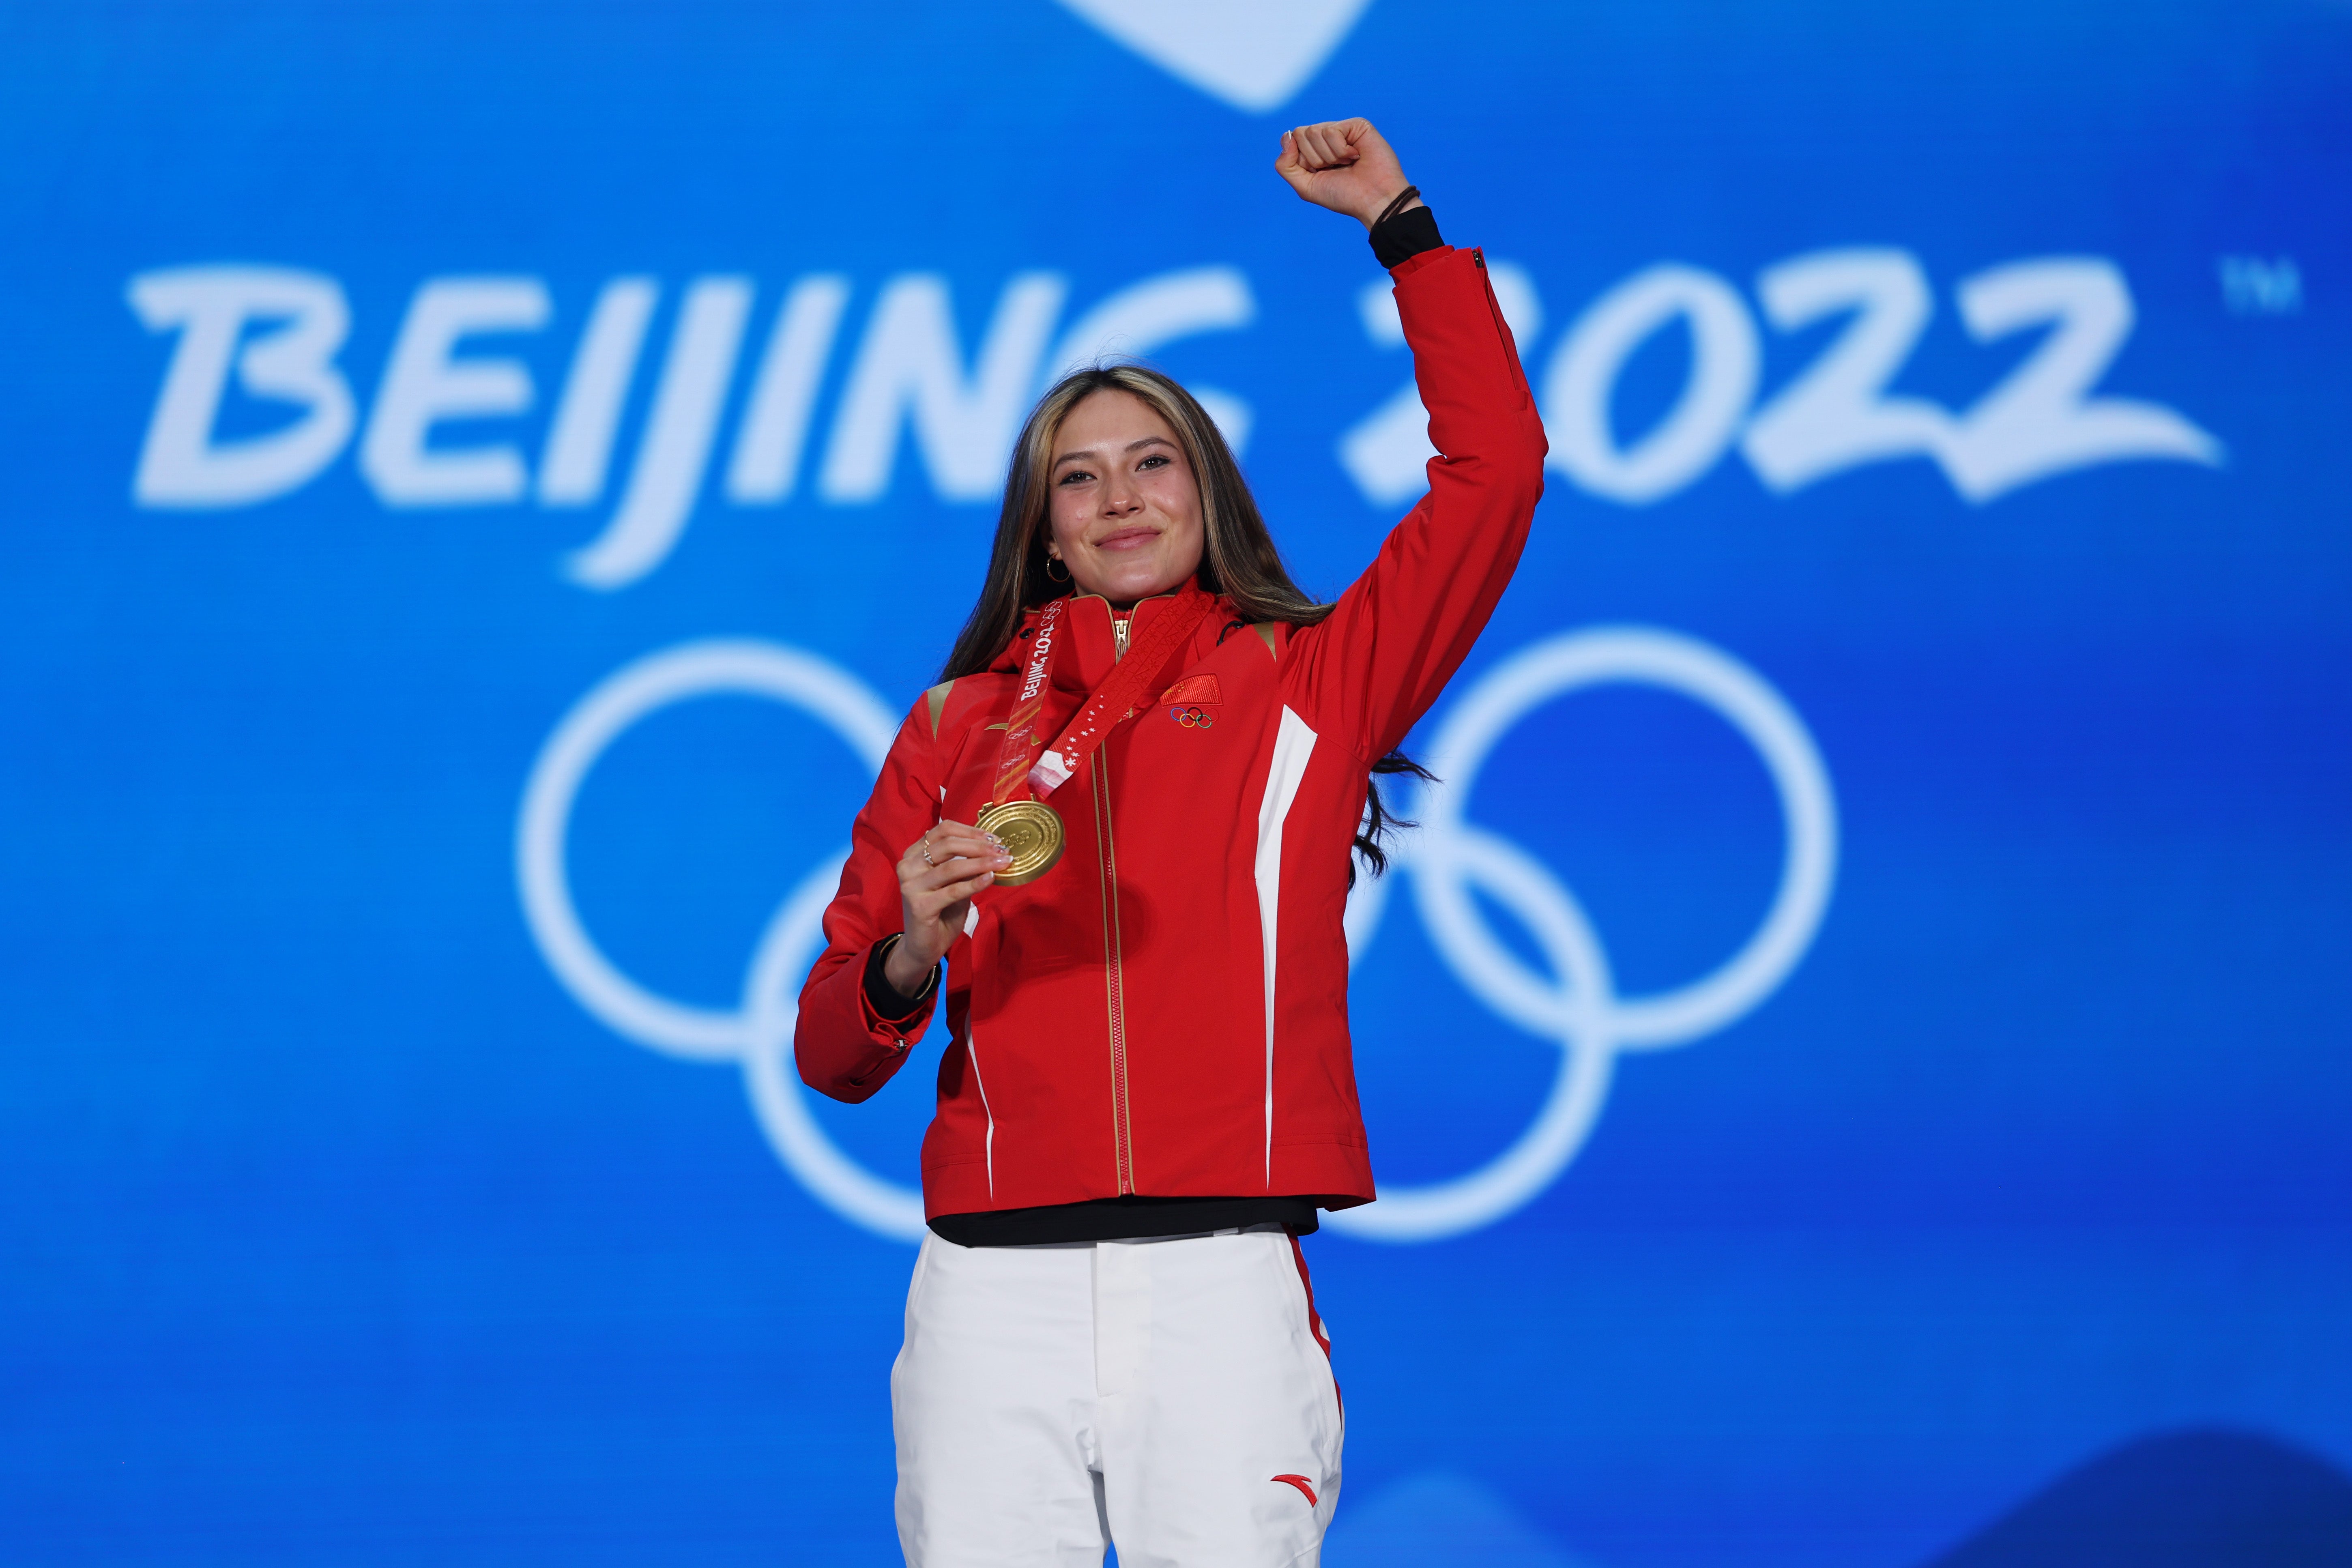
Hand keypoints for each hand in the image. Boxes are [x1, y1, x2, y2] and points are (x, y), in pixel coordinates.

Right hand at [888, 820, 1009, 994]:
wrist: (922, 946)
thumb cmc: (940, 912)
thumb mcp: (953, 883)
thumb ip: (964, 865)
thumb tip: (993, 848)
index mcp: (914, 854)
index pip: (943, 830)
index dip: (971, 831)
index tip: (994, 838)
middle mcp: (908, 866)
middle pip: (947, 844)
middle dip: (979, 845)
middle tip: (1003, 850)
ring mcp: (911, 886)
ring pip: (951, 867)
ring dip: (981, 863)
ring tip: (1003, 862)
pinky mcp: (919, 906)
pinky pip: (953, 891)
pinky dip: (974, 883)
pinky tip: (991, 878)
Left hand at [1275, 118, 1419, 229]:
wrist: (1373, 200)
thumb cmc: (1344, 196)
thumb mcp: (1306, 187)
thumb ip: (1286, 165)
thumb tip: (1286, 135)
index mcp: (1314, 150)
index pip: (1292, 140)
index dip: (1303, 161)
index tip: (1320, 173)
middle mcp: (1326, 137)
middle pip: (1301, 133)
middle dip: (1315, 158)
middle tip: (1336, 168)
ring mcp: (1342, 129)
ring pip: (1314, 131)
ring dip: (1330, 156)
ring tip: (1348, 163)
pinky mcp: (1356, 125)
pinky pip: (1331, 131)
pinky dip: (1340, 150)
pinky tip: (1356, 156)